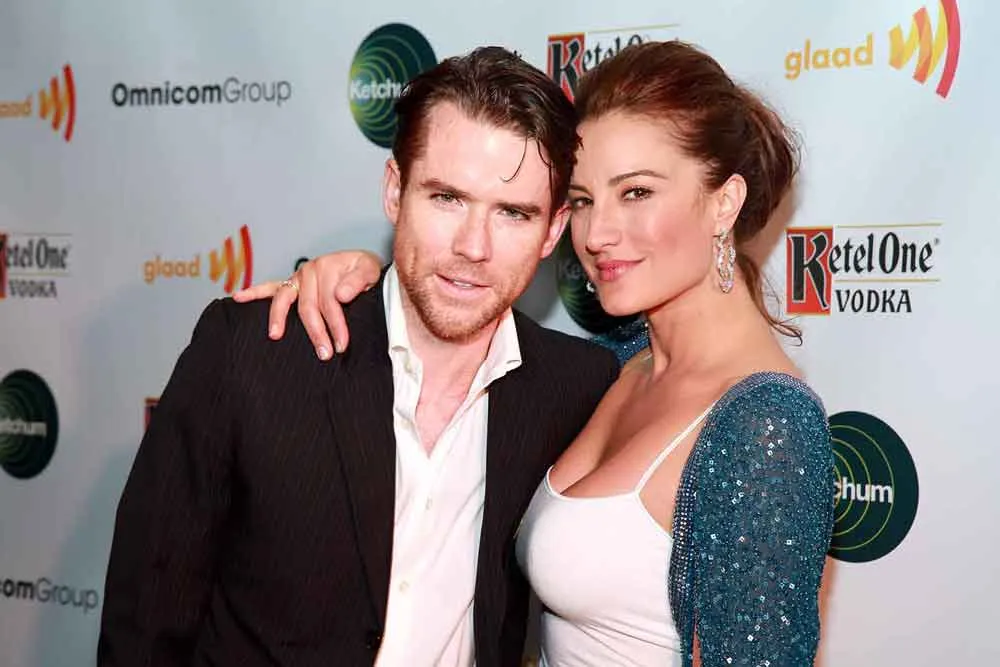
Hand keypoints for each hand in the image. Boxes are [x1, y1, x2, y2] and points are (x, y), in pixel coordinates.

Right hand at [232, 250, 382, 359]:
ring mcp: (298, 276)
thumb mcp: (369, 271)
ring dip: (279, 318)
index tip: (341, 345)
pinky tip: (238, 298)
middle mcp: (310, 270)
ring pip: (285, 299)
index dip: (336, 326)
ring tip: (276, 336)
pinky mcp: (291, 282)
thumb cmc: (364, 270)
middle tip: (324, 353)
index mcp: (329, 267)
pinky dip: (253, 292)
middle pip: (308, 306)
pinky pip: (270, 287)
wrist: (360, 263)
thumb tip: (340, 295)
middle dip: (316, 332)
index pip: (330, 302)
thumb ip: (357, 282)